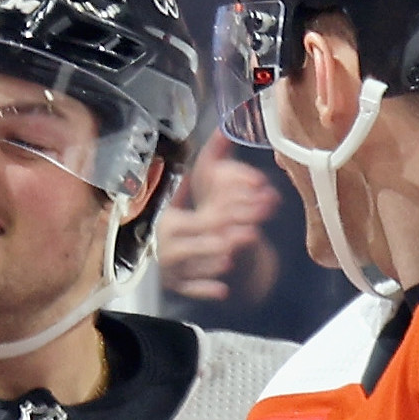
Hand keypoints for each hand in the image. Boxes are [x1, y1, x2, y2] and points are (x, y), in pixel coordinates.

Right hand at [157, 145, 279, 302]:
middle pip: (198, 240)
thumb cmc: (189, 219)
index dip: (229, 210)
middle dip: (225, 236)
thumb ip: (211, 161)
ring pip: (191, 266)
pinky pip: (190, 290)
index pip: (202, 216)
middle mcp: (167, 244)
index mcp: (171, 219)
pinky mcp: (178, 288)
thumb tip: (226, 129)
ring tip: (230, 258)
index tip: (250, 210)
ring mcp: (172, 268)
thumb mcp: (197, 189)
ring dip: (210, 262)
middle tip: (251, 233)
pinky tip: (222, 289)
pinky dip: (204, 289)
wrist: (167, 255)